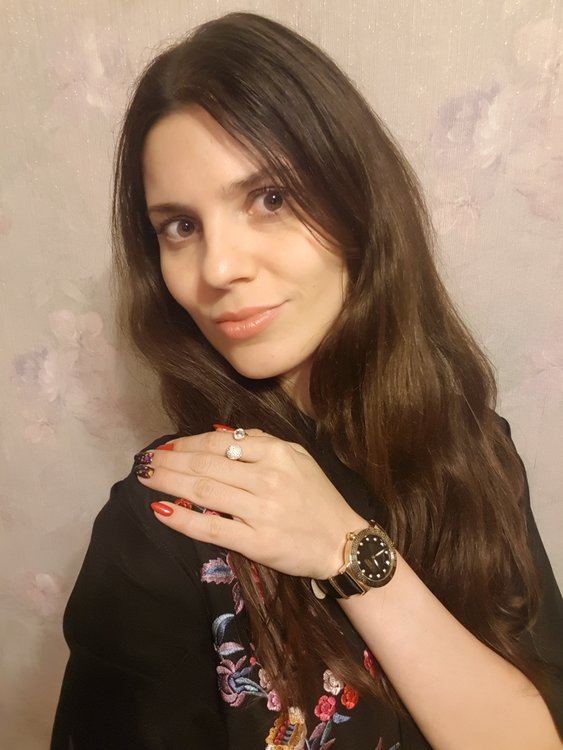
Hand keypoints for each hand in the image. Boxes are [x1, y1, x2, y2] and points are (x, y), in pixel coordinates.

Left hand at [135, 429, 364, 578]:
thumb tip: (218, 433)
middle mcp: (266, 478)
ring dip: (168, 483)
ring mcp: (260, 511)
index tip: (166, 447)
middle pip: (205, 464)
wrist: (342, 542)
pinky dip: (183, 519)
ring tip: (144, 478)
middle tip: (144, 461)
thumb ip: (260, 442)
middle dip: (169, 461)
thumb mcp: (298, 457)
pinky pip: (212, 527)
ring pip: (204, 491)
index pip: (220, 443)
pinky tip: (161, 511)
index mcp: (276, 453)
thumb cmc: (317, 497)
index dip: (187, 443)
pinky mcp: (257, 542)